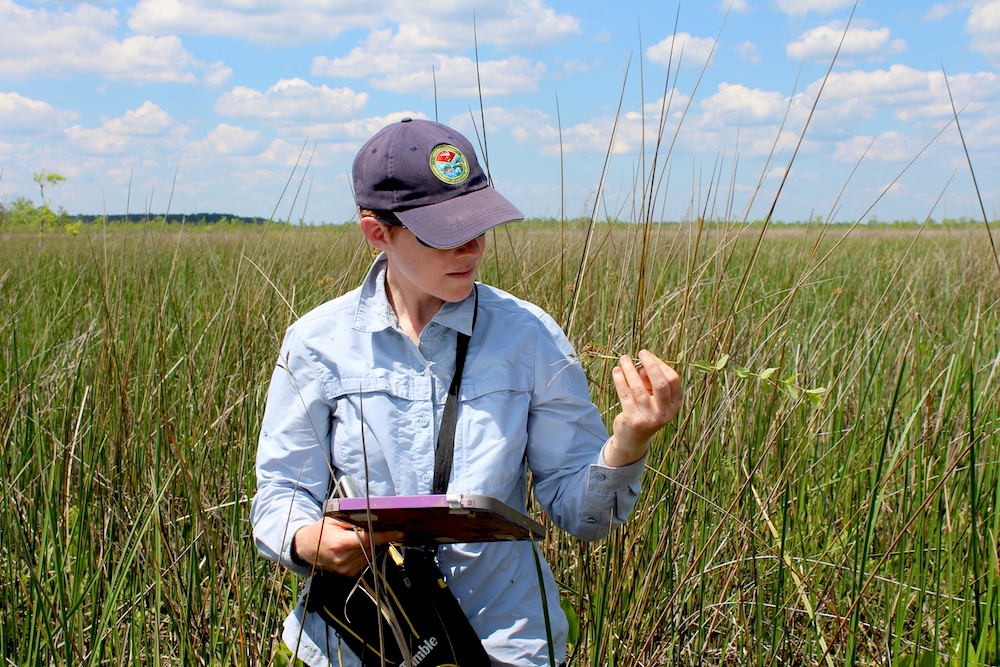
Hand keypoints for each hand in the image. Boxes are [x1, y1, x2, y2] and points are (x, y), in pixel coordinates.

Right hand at [292, 517, 403, 576]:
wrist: (305, 548)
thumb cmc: (320, 531)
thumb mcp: (333, 520)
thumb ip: (353, 521)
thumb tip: (374, 519)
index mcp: (339, 544)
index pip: (368, 539)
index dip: (385, 535)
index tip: (400, 531)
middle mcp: (344, 559)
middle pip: (371, 546)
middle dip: (377, 536)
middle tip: (379, 527)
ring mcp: (346, 569)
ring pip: (370, 553)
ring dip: (371, 544)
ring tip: (360, 536)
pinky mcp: (348, 573)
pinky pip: (365, 560)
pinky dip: (365, 551)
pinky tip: (356, 546)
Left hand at [604, 350, 681, 466]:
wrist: (633, 440)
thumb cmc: (645, 411)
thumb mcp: (654, 398)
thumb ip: (651, 382)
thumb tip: (641, 365)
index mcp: (675, 405)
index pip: (672, 380)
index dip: (661, 365)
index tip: (648, 357)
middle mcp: (665, 413)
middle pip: (661, 384)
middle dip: (651, 365)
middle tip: (642, 352)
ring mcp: (650, 418)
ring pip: (639, 388)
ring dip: (630, 370)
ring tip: (624, 359)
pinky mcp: (634, 421)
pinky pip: (626, 395)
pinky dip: (620, 381)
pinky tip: (616, 371)